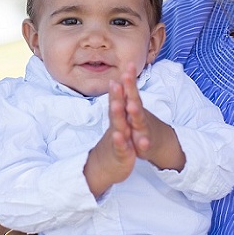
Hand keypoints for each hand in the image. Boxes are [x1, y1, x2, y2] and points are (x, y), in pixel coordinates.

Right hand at [83, 79, 136, 196]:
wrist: (107, 166)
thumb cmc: (118, 141)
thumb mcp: (121, 123)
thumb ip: (120, 105)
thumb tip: (119, 86)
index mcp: (119, 117)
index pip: (120, 98)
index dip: (123, 84)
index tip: (127, 68)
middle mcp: (117, 125)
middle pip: (116, 108)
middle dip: (117, 95)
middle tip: (116, 81)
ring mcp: (118, 138)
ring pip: (117, 125)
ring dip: (116, 114)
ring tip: (116, 103)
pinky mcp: (120, 152)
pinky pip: (120, 146)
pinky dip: (120, 141)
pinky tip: (118, 135)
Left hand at [120, 64, 184, 170]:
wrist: (159, 143)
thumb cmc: (142, 122)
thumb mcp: (135, 106)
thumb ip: (129, 91)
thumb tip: (125, 71)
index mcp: (134, 106)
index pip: (131, 90)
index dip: (128, 78)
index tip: (128, 65)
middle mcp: (139, 115)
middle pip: (135, 100)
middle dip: (130, 89)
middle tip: (126, 76)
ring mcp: (144, 129)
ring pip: (139, 120)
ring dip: (135, 113)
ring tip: (131, 106)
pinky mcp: (146, 145)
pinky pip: (144, 144)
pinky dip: (143, 143)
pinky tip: (142, 142)